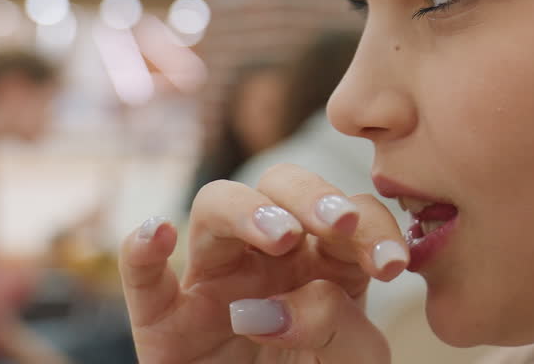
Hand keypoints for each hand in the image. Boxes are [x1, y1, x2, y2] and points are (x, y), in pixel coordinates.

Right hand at [119, 164, 406, 363]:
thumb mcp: (353, 361)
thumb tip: (275, 306)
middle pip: (280, 187)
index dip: (372, 227)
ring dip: (248, 209)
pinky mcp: (163, 320)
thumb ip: (339, 326)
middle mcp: (267, 257)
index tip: (392, 266)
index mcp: (325, 260)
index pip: (348, 214)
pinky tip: (159, 232)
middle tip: (338, 224)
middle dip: (313, 195)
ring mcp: (213, 282)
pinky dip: (140, 248)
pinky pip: (142, 276)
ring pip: (214, 207)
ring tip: (280, 235)